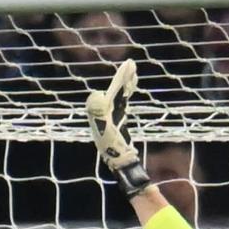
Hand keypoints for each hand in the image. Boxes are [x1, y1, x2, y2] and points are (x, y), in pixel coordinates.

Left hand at [84, 58, 148, 192]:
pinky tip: (131, 87)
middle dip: (123, 77)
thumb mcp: (106, 131)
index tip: (129, 67)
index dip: (120, 79)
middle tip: (132, 64)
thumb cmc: (114, 150)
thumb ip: (99, 113)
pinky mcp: (118, 120)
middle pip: (115, 90)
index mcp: (103, 111)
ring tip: (133, 71)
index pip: (112, 90)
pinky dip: (127, 93)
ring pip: (120, 94)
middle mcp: (106, 111)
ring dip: (126, 83)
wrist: (121, 164)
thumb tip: (95, 93)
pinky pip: (123, 101)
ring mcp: (113, 115)